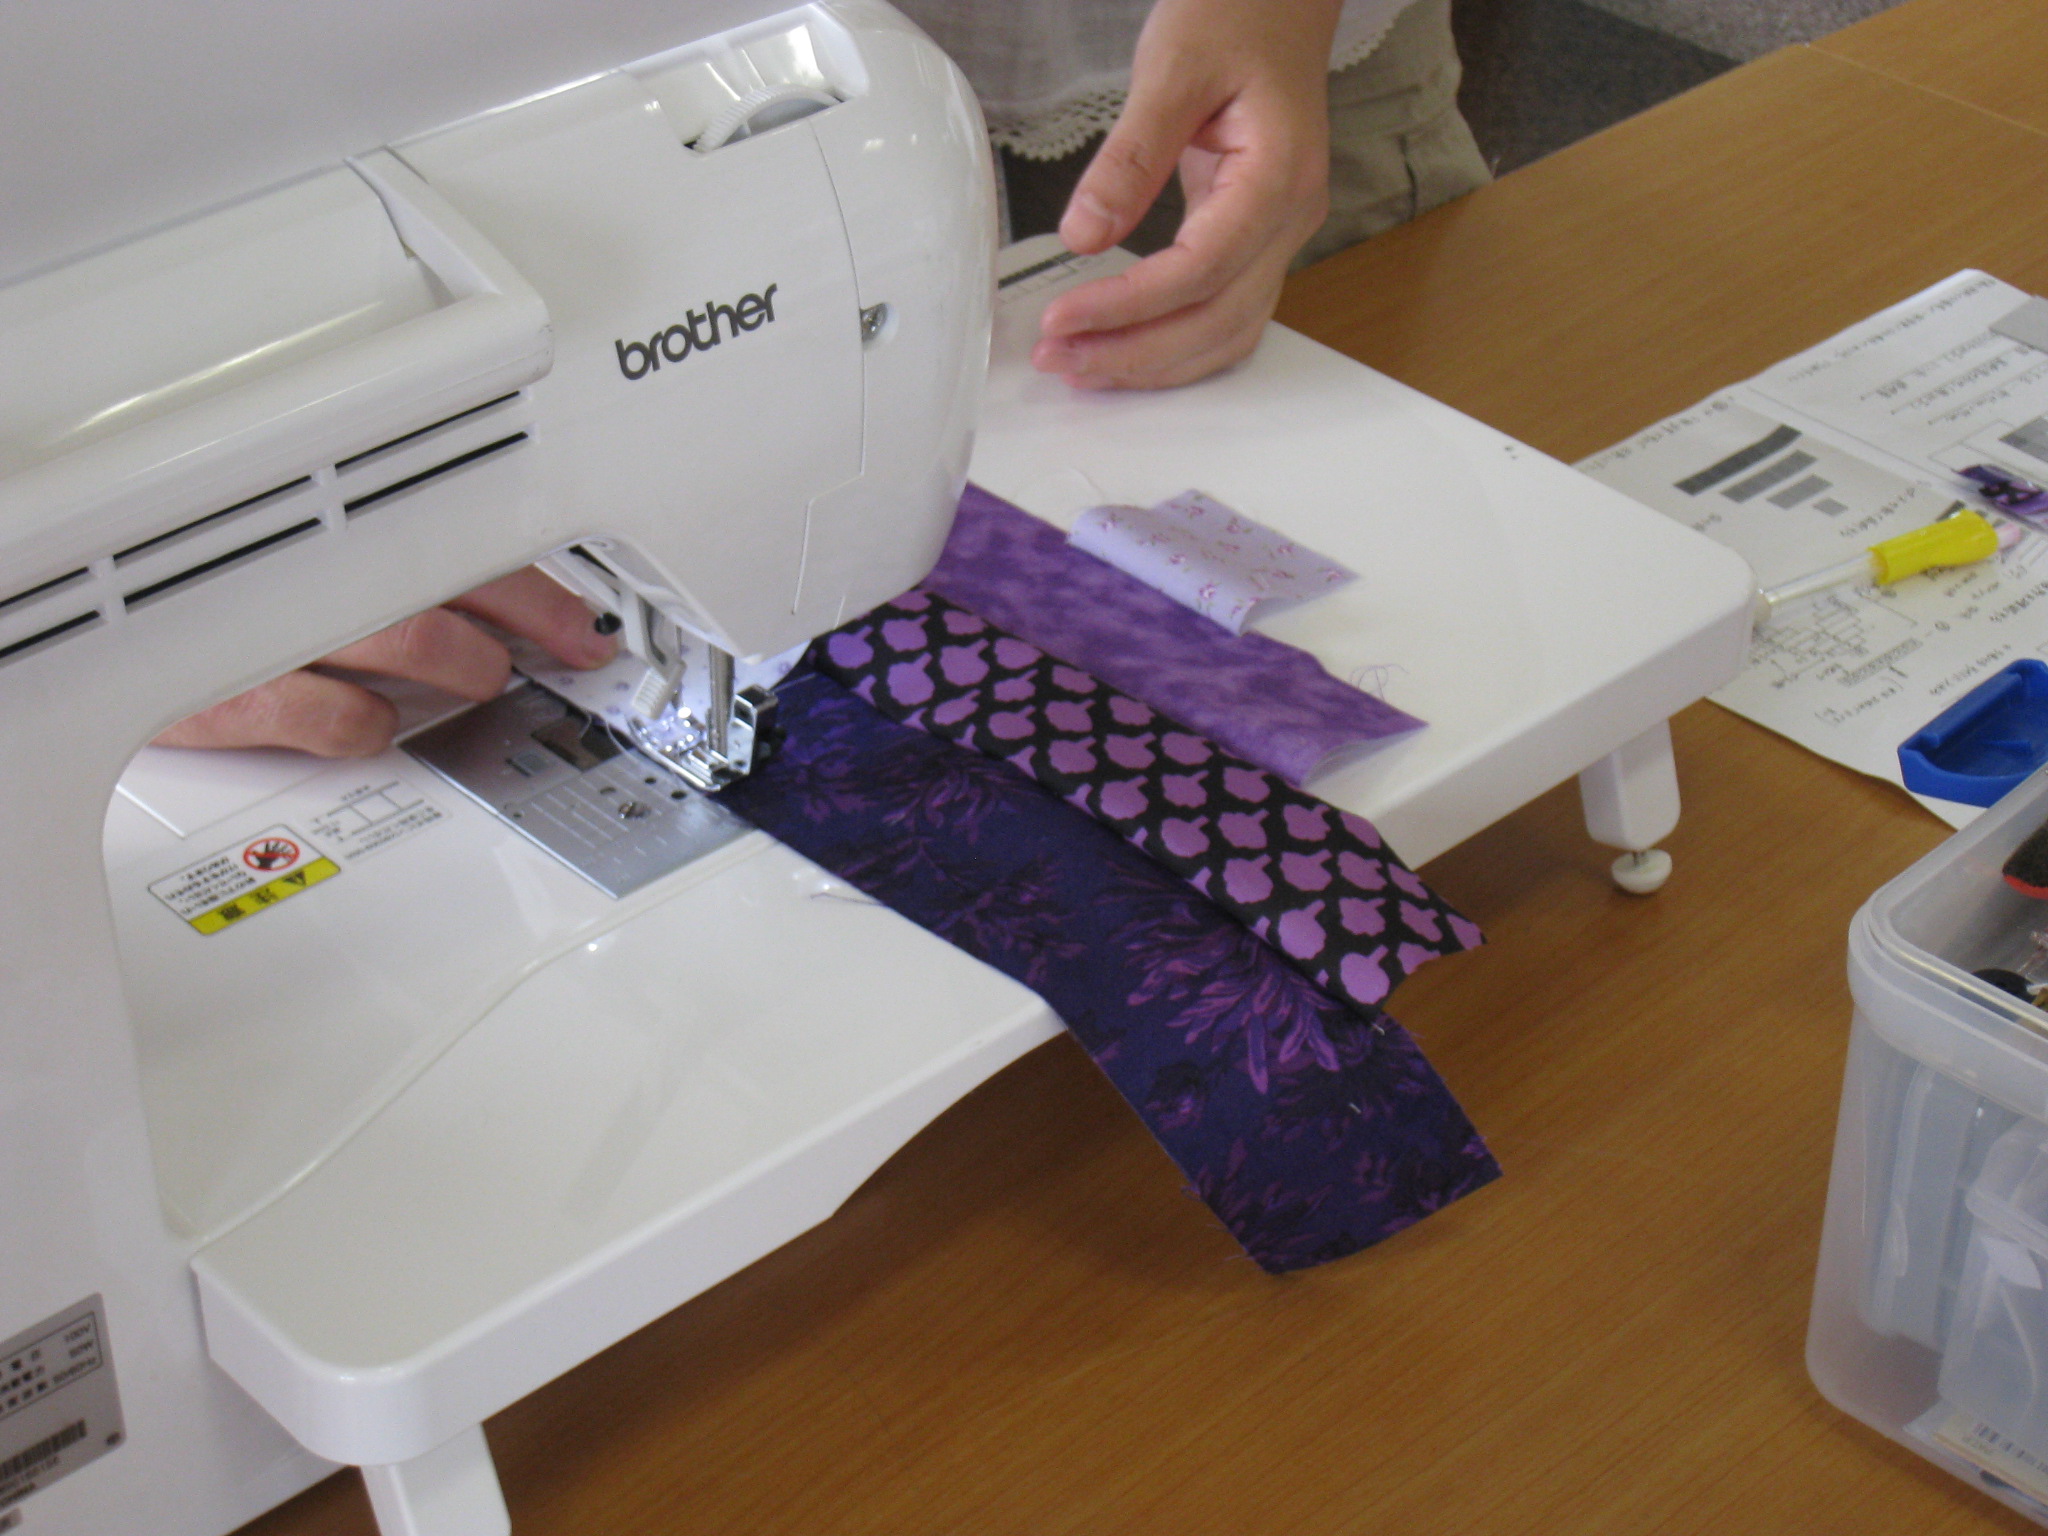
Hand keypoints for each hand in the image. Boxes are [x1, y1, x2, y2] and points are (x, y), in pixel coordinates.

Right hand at [153, 566, 616, 757]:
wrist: (71, 615)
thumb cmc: (192, 581)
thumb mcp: (287, 547)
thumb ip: (367, 551)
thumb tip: (475, 589)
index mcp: (325, 522)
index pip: (459, 531)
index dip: (536, 583)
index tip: (582, 619)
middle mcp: (304, 568)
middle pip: (451, 582)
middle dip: (523, 622)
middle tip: (560, 648)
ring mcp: (274, 629)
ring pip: (414, 640)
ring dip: (463, 667)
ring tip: (479, 676)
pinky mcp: (233, 697)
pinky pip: (333, 718)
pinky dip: (369, 726)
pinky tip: (377, 723)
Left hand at [1032, 0, 1343, 389]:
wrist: (1277, 0)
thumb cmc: (1235, 17)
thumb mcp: (1172, 68)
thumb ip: (1129, 157)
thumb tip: (1084, 234)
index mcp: (1278, 177)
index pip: (1199, 271)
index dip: (1127, 307)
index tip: (1062, 319)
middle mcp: (1290, 219)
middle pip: (1216, 320)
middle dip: (1132, 352)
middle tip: (1056, 357)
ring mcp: (1280, 236)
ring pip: (1226, 334)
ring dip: (1152, 363)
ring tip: (1078, 365)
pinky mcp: (1257, 241)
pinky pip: (1224, 316)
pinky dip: (1174, 345)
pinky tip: (1122, 349)